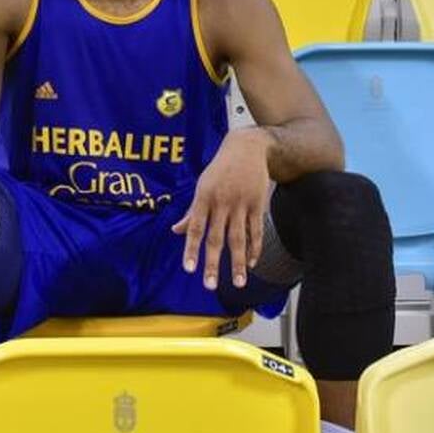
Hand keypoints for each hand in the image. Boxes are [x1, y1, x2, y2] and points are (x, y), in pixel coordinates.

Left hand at [171, 128, 271, 289]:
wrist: (247, 147)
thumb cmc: (220, 169)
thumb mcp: (202, 185)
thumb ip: (192, 211)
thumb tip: (176, 231)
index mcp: (204, 197)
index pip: (195, 228)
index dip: (191, 249)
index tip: (189, 269)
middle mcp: (222, 202)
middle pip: (216, 238)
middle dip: (213, 263)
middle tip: (209, 285)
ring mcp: (241, 204)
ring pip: (239, 239)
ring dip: (237, 262)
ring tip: (238, 283)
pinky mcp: (257, 204)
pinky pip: (256, 230)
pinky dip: (254, 248)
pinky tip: (251, 263)